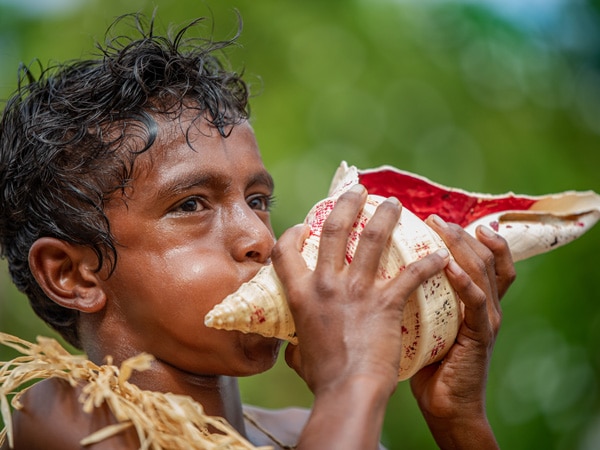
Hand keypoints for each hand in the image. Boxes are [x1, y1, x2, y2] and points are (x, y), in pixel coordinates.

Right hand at [272, 186, 449, 396]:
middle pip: (334, 229)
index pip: (285, 250)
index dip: (293, 232)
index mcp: (300, 294)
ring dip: (385, 216)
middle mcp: (325, 284)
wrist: (348, 393)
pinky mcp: (386, 303)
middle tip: (359, 191)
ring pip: (372, 239)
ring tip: (395, 204)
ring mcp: (356, 291)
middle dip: (346, 203)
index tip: (305, 224)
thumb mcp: (299, 352)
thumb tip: (291, 340)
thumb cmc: (322, 378)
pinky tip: (440, 255)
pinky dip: (427, 262)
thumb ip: (296, 338)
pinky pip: (411, 273)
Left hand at [410, 214, 514, 447]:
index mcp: (475, 301)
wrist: (446, 408)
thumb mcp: (423, 324)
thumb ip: (414, 300)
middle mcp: (487, 305)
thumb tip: (374, 275)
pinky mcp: (481, 335)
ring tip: (441, 228)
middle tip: (434, 218)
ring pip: (484, 270)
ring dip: (461, 246)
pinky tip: (447, 265)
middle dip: (461, 232)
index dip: (471, 235)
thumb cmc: (428, 366)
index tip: (442, 218)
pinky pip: (477, 301)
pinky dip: (464, 281)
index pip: (485, 259)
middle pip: (486, 256)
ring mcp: (487, 319)